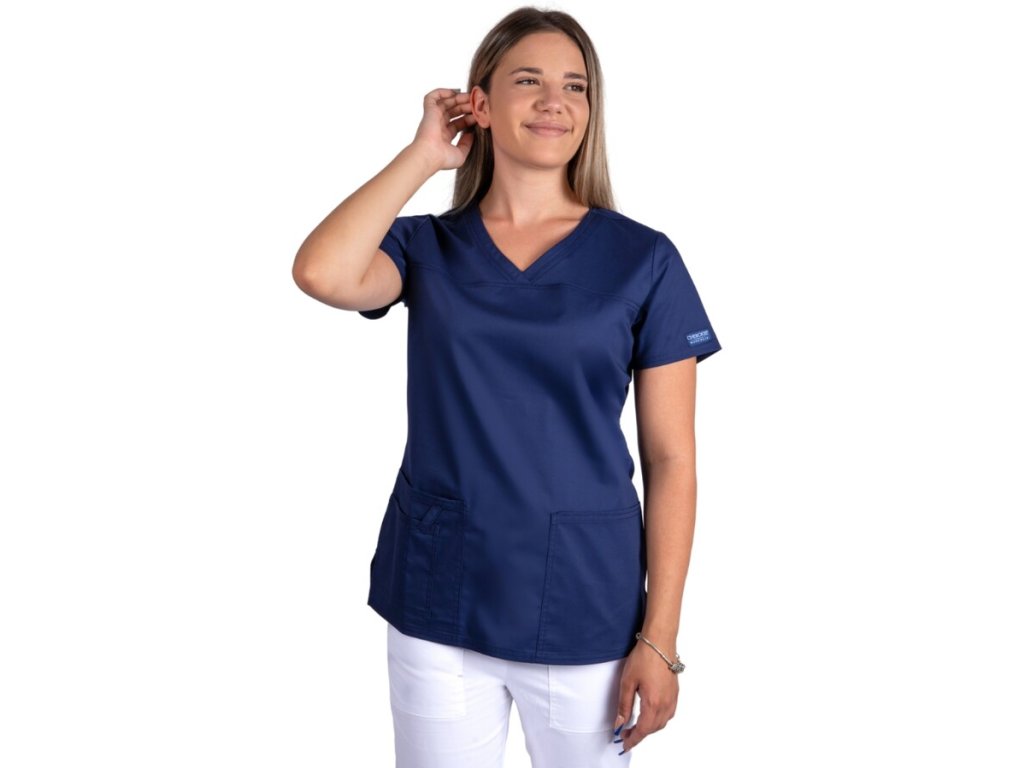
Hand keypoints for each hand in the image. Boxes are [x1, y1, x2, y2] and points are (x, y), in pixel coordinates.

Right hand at [410, 88, 476, 171]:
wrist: (429, 155)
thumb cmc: (443, 159)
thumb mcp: (461, 154)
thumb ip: (467, 143)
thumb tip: (471, 132)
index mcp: (444, 137)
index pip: (459, 123)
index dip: (469, 118)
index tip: (480, 115)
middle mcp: (438, 126)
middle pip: (454, 112)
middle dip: (466, 107)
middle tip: (477, 104)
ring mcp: (433, 118)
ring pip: (446, 103)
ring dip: (458, 99)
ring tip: (470, 97)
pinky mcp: (429, 111)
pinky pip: (433, 97)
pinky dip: (443, 92)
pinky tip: (456, 92)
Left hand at [613, 637, 679, 753]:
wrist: (660, 642)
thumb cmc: (644, 658)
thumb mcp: (627, 682)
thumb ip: (624, 705)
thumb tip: (620, 723)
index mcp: (653, 703)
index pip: (643, 730)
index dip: (633, 739)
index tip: (625, 744)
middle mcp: (666, 704)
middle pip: (653, 728)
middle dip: (639, 735)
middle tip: (626, 734)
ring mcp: (672, 699)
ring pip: (662, 723)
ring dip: (649, 728)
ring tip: (636, 726)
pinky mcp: (675, 693)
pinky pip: (668, 714)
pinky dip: (658, 720)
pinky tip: (650, 715)